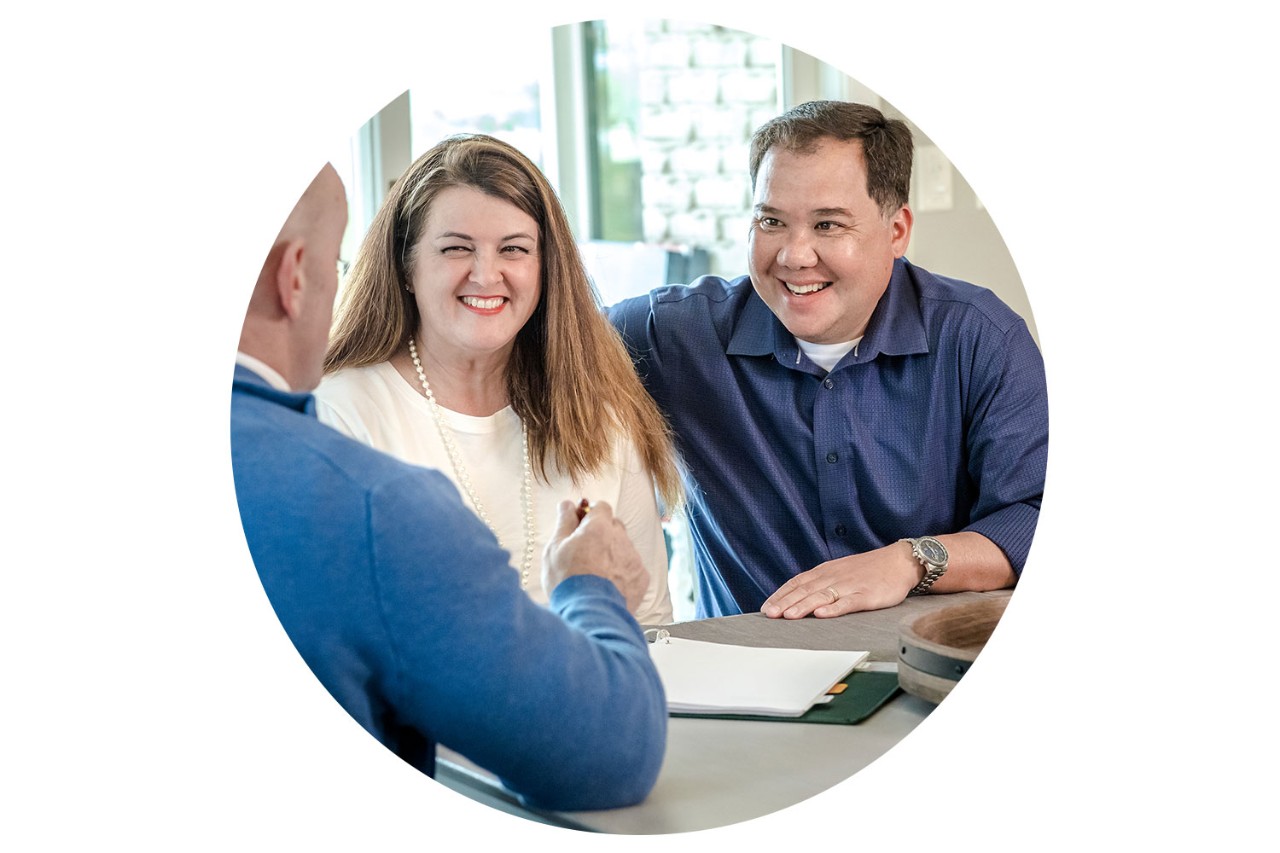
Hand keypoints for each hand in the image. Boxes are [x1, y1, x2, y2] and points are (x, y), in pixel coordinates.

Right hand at [544, 500, 648, 613]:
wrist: (590, 614)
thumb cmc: (568, 580)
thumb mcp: (555, 548)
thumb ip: (564, 522)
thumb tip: (567, 504)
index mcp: (599, 527)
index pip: (601, 507)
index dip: (590, 514)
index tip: (581, 525)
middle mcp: (621, 538)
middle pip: (614, 526)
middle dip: (602, 533)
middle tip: (585, 551)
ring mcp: (634, 558)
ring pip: (624, 547)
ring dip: (613, 553)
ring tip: (595, 573)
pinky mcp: (642, 578)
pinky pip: (632, 567)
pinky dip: (622, 572)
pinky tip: (608, 584)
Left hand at [760, 542, 919, 618]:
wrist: (899, 561)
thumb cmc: (868, 570)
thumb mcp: (839, 571)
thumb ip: (820, 583)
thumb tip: (798, 596)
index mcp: (826, 572)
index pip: (798, 583)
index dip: (781, 595)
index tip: (766, 607)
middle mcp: (834, 577)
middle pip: (806, 590)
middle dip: (786, 602)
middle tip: (769, 614)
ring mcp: (850, 586)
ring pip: (823, 596)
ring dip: (804, 606)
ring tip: (789, 615)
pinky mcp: (867, 595)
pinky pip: (848, 602)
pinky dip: (834, 609)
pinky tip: (822, 614)